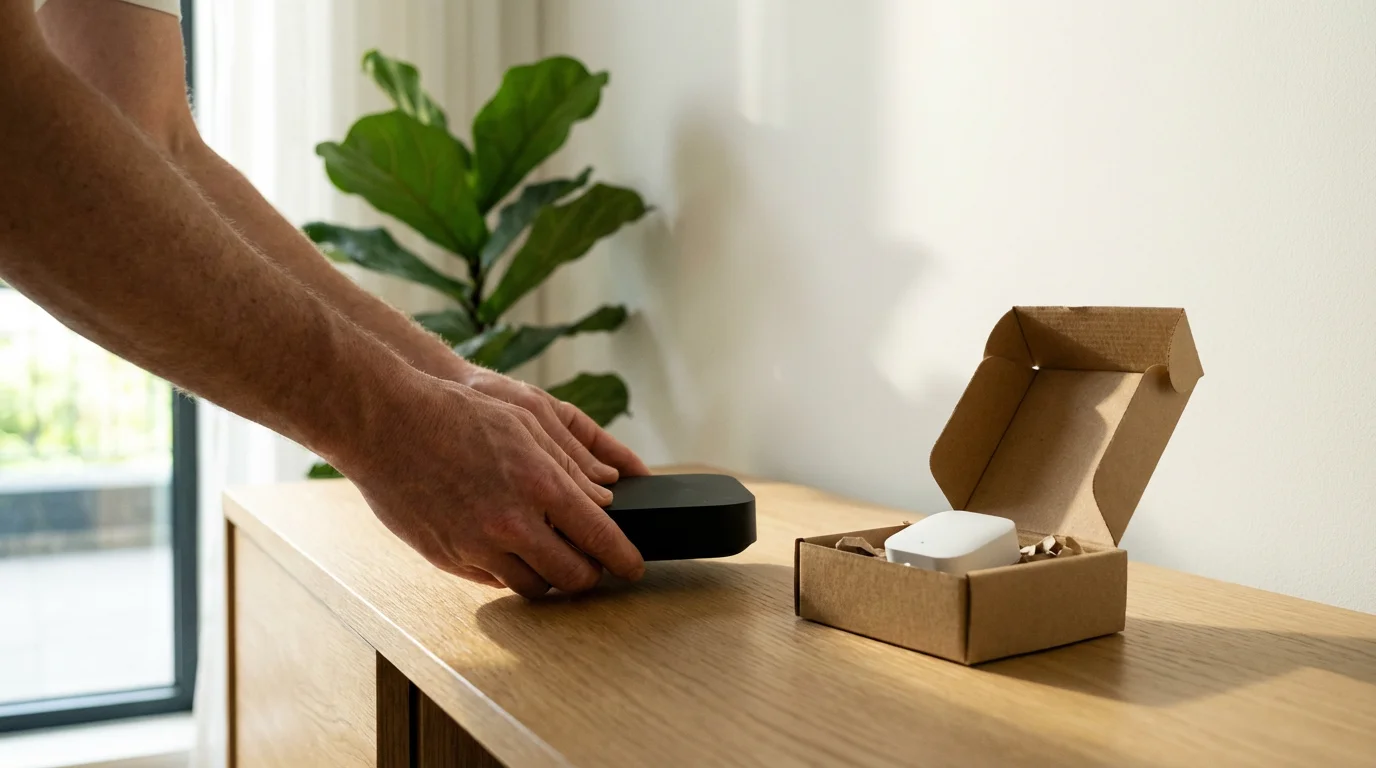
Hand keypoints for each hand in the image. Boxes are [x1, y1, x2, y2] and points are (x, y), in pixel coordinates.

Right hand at [334, 372, 645, 596]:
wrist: (384, 422)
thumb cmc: (456, 412)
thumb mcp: (525, 419)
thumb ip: (570, 460)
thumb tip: (606, 492)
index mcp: (538, 484)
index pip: (599, 537)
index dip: (624, 558)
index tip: (633, 566)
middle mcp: (510, 523)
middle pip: (571, 575)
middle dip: (590, 575)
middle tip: (594, 565)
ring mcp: (475, 545)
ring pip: (532, 587)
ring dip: (550, 578)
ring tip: (554, 559)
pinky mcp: (447, 558)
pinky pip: (493, 581)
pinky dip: (511, 572)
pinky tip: (513, 553)